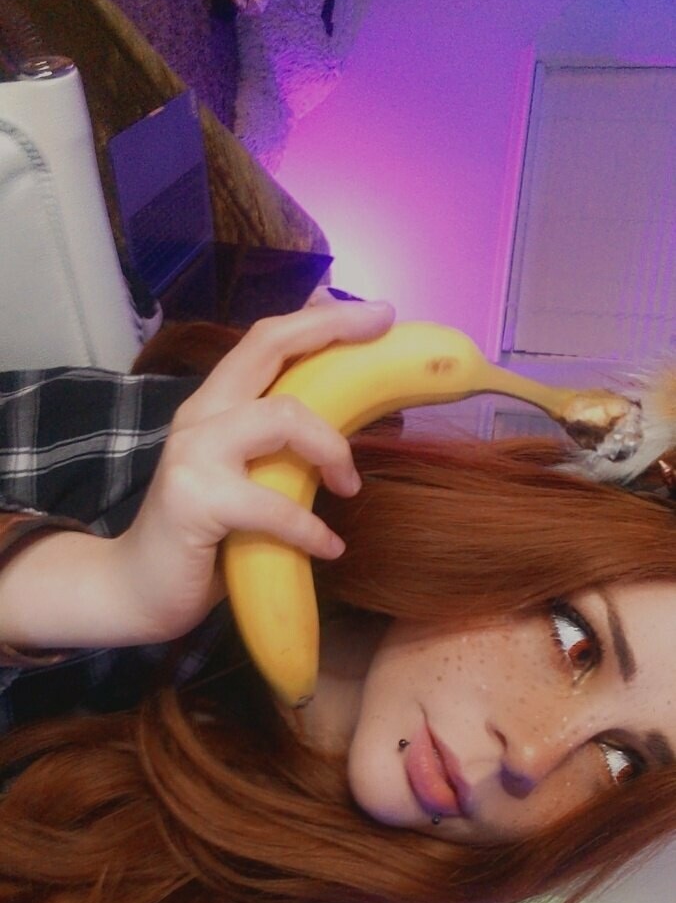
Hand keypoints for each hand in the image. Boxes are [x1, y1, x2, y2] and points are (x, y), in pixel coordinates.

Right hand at [112, 299, 395, 643]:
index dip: (322, 319)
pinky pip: (273, 506)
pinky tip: (330, 548)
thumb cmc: (206, 539)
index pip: (267, 340)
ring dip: (331, 449)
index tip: (379, 312)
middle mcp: (201, 416)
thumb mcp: (252, 479)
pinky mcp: (194, 502)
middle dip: (330, 330)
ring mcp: (193, 455)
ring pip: (280, 417)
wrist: (137, 590)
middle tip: (385, 332)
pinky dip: (310, 529)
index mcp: (216, 405)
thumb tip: (348, 406)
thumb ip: (285, 443)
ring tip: (350, 488)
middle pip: (266, 347)